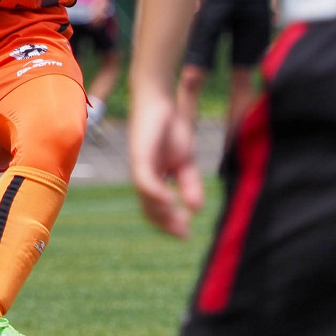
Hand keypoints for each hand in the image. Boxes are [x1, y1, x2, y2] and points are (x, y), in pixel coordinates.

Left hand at [128, 91, 203, 237]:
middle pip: (149, 210)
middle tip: (183, 234)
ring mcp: (139, 167)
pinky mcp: (139, 156)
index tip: (185, 234)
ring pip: (146, 199)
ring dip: (163, 214)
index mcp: (152, 180)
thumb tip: (196, 209)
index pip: (156, 210)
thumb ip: (189, 184)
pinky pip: (145, 181)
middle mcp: (142, 177)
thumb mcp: (185, 162)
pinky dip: (156, 194)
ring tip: (179, 223)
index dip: (169, 224)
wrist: (160, 101)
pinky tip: (169, 201)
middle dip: (166, 224)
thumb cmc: (170, 129)